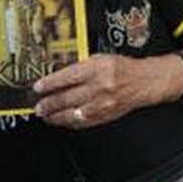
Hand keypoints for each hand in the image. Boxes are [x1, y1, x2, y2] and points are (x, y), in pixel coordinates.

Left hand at [34, 54, 157, 128]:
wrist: (144, 82)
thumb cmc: (123, 68)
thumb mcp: (100, 59)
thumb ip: (80, 67)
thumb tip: (59, 77)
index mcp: (98, 68)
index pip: (67, 77)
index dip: (50, 84)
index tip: (38, 88)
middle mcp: (100, 86)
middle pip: (67, 98)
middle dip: (49, 103)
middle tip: (38, 106)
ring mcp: (102, 104)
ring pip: (73, 114)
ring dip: (56, 116)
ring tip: (45, 115)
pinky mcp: (105, 116)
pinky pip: (83, 122)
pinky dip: (70, 122)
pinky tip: (62, 121)